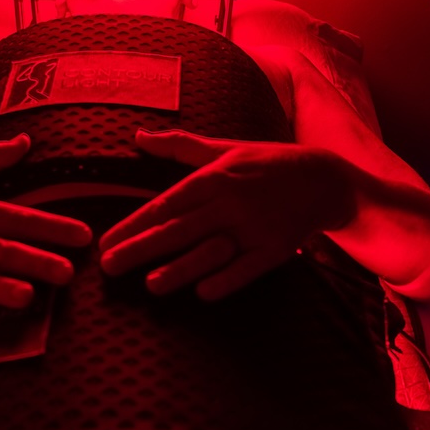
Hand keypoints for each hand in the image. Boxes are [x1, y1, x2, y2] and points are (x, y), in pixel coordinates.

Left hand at [98, 129, 353, 300]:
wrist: (323, 178)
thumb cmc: (265, 163)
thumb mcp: (223, 148)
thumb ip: (178, 146)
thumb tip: (138, 136)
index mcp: (213, 177)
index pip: (165, 204)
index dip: (133, 224)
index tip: (106, 242)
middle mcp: (230, 202)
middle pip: (179, 229)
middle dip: (141, 249)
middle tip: (109, 267)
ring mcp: (254, 227)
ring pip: (210, 251)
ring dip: (180, 269)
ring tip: (150, 286)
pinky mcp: (276, 248)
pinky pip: (249, 268)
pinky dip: (228, 280)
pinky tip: (203, 293)